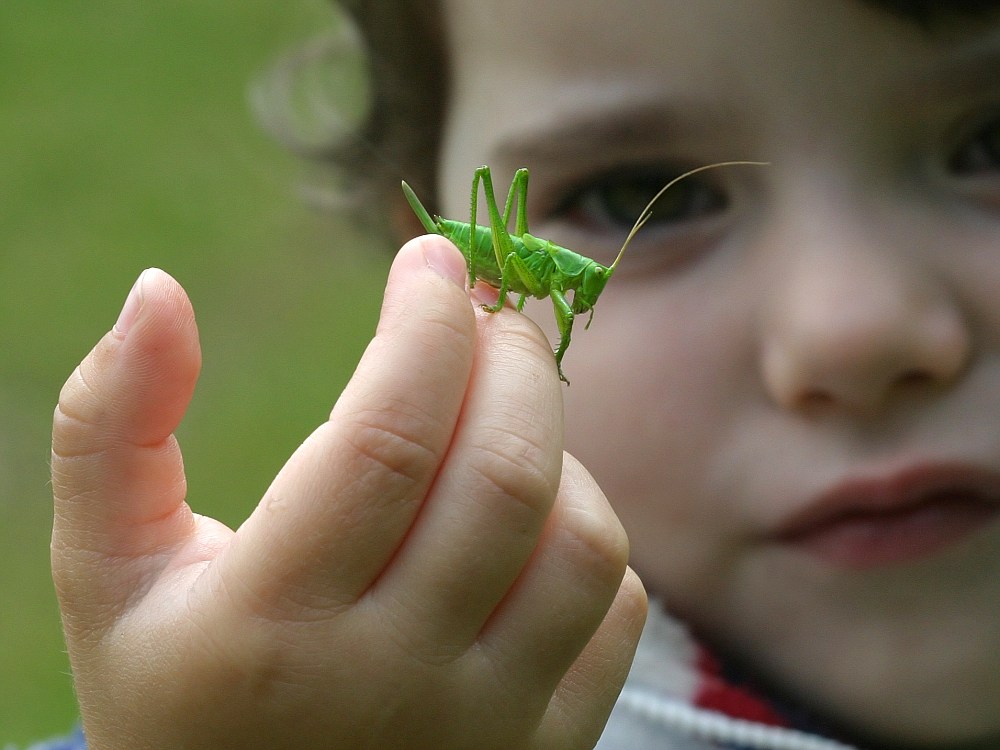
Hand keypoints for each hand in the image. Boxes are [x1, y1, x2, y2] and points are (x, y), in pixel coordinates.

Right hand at [50, 236, 646, 749]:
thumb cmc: (175, 688)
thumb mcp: (108, 570)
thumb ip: (111, 428)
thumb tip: (159, 289)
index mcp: (270, 627)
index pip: (386, 439)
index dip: (423, 325)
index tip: (432, 256)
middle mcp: (391, 684)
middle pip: (500, 476)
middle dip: (509, 357)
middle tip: (485, 308)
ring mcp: (483, 728)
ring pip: (580, 543)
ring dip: (556, 443)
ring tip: (501, 412)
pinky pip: (615, 612)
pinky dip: (590, 530)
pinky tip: (531, 513)